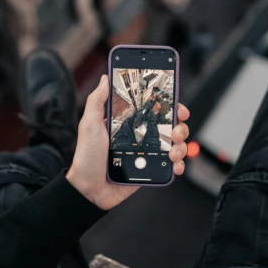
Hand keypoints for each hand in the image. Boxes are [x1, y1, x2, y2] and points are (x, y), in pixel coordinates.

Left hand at [66, 75, 189, 209]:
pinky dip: (178, 164)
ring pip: (175, 144)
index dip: (169, 105)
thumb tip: (105, 78)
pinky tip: (175, 165)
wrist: (89, 189)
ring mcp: (147, 152)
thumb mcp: (89, 124)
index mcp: (128, 122)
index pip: (153, 108)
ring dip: (181, 146)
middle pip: (170, 125)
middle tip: (176, 131)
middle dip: (180, 126)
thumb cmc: (86, 157)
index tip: (178, 106)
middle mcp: (140, 135)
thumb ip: (97, 101)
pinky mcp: (150, 169)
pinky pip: (170, 165)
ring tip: (174, 152)